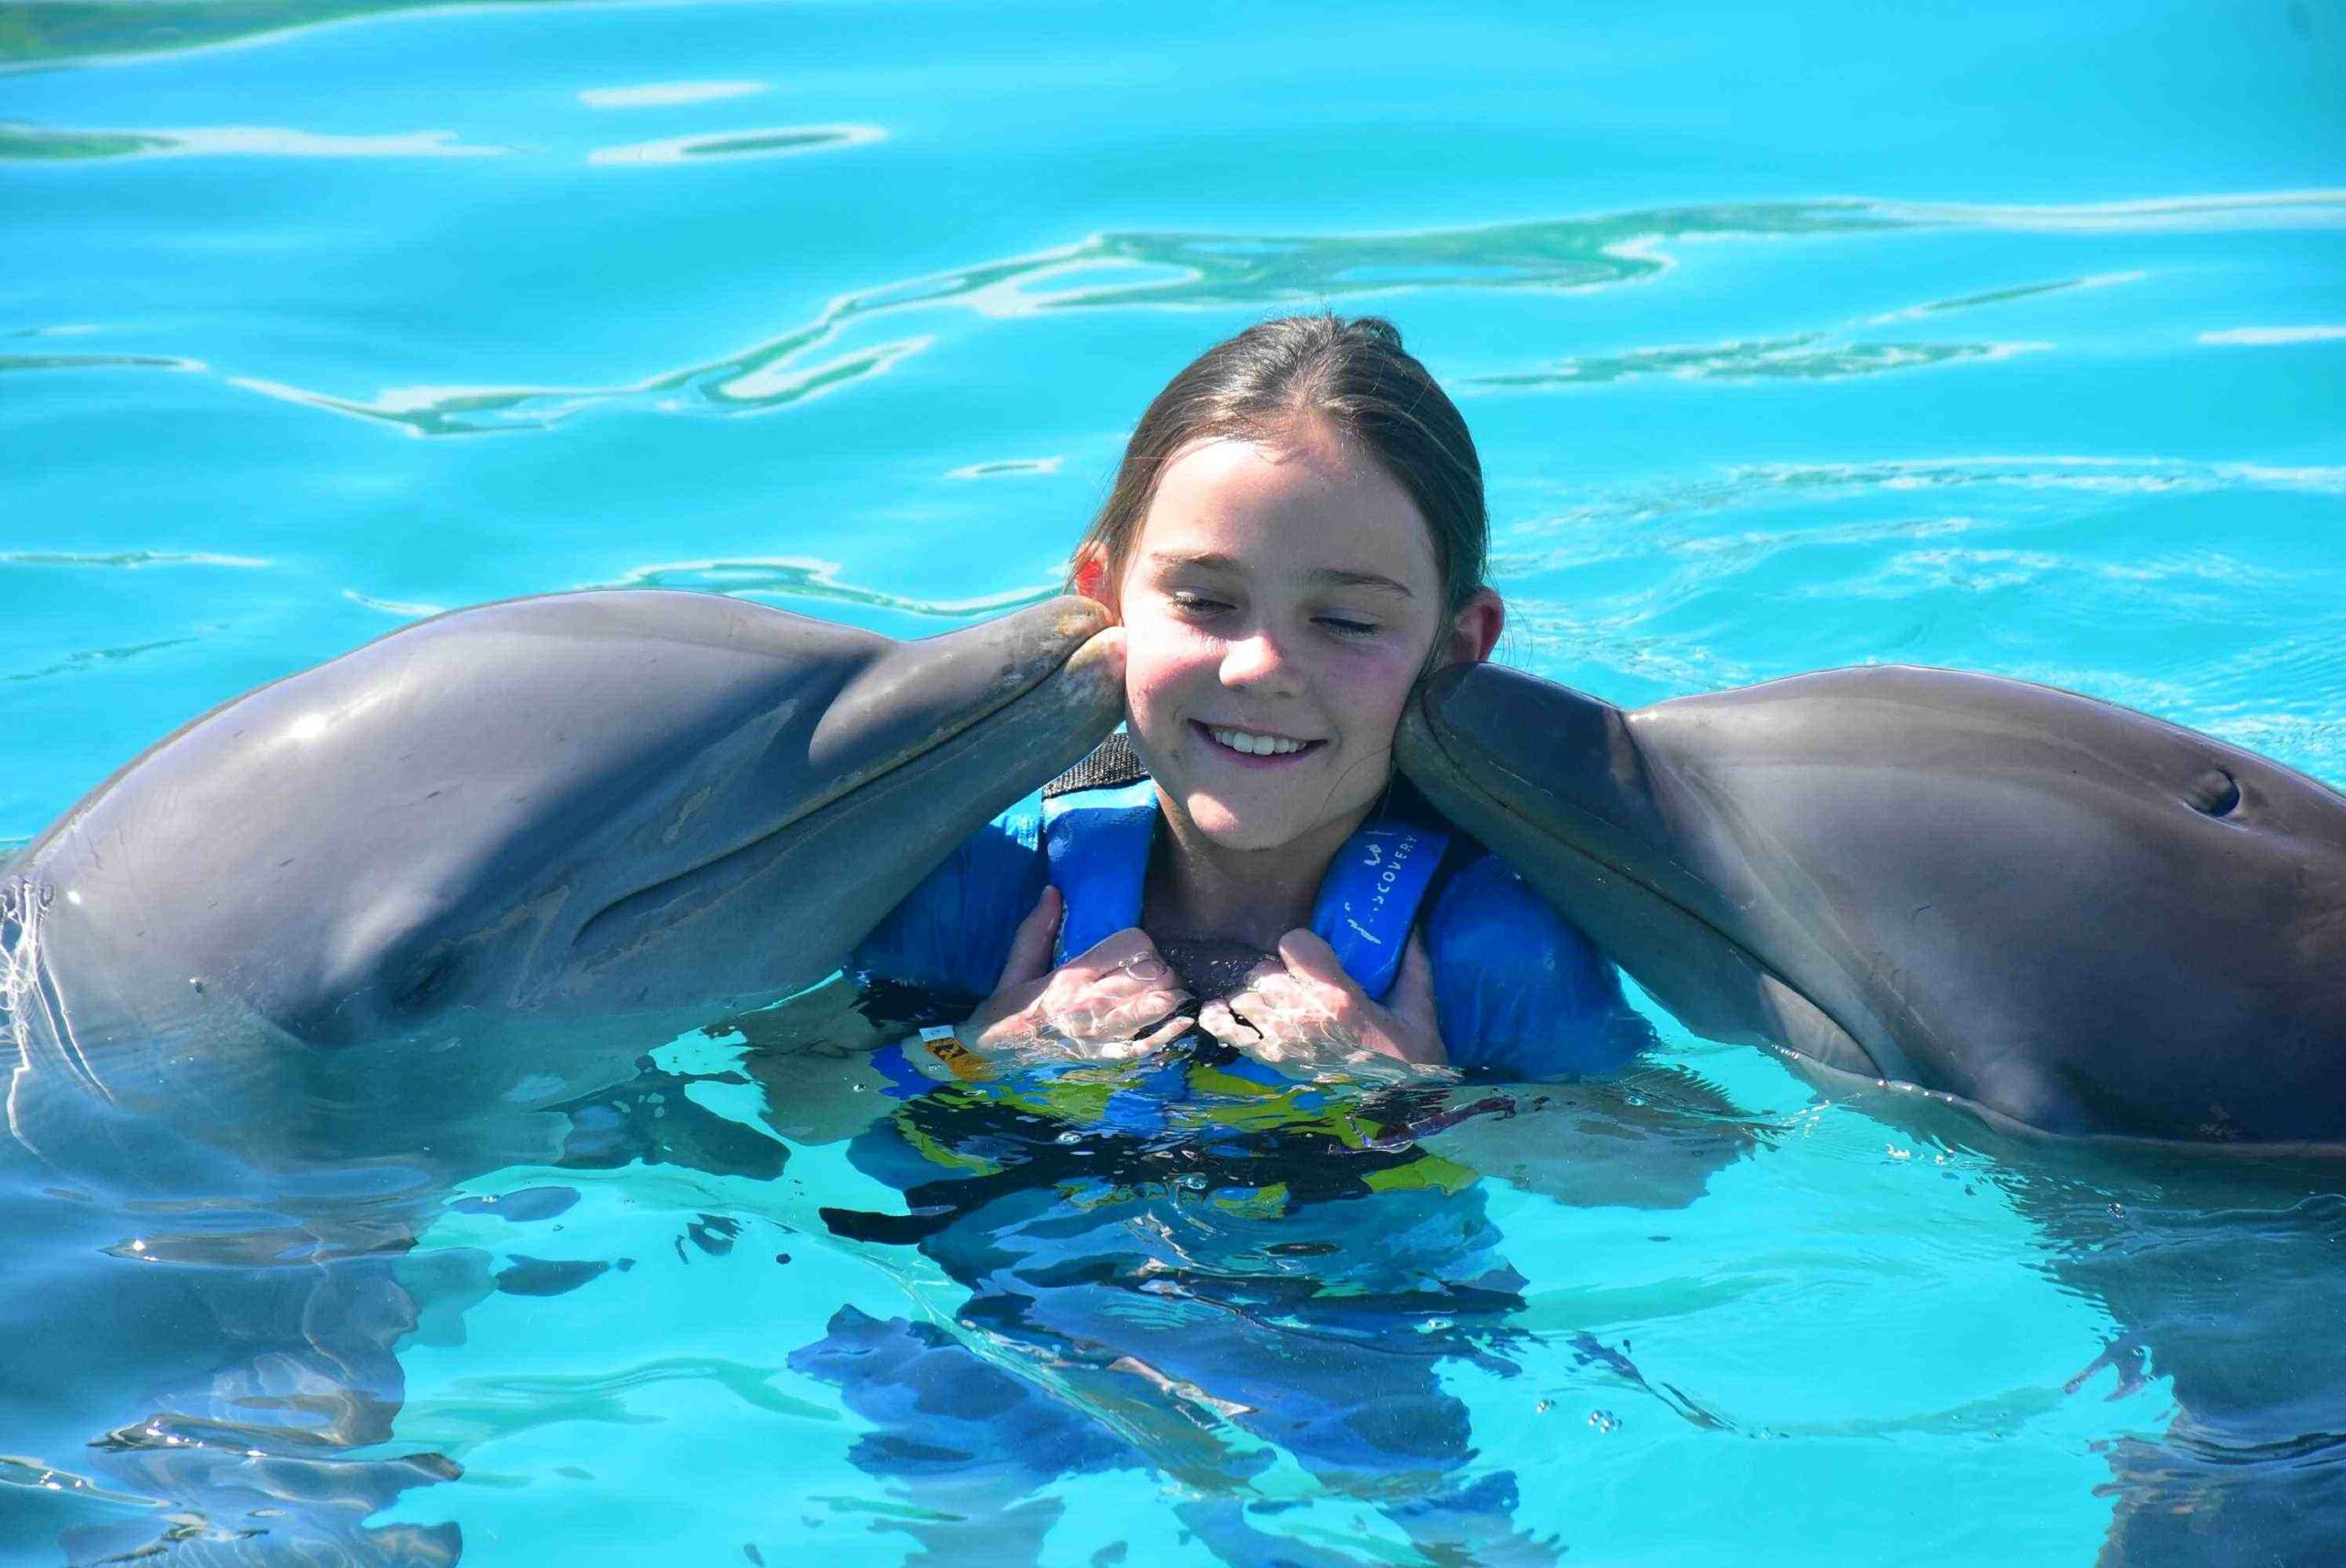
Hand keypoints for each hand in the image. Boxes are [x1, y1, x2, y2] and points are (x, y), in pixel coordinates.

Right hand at [926, 887, 1192, 1074]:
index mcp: (1071, 976)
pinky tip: (1181, 1023)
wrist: (992, 1052)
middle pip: (1150, 976)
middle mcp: (1088, 1004)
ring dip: (1171, 997)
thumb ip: (1038, 927)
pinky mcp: (1101, 1057)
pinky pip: (1142, 1046)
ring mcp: (1097, 1034)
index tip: (1142, 948)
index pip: (1131, 947)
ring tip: (1175, 991)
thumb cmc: (1007, 1003)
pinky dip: (1166, 1035)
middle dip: (1165, 970)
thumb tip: (1053, 889)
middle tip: (1163, 970)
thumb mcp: (1017, 962)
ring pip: (1152, 1008)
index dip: (1144, 945)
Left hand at [1197, 929, 1455, 1084]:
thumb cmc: (1411, 1059)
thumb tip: (1412, 926)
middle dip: (1275, 970)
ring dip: (1252, 994)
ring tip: (1271, 1001)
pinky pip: (1228, 1032)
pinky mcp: (1271, 1062)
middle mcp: (1301, 1014)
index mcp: (1336, 995)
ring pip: (1242, 996)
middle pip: (1262, 969)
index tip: (1314, 955)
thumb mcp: (1419, 1009)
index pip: (1292, 942)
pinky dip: (1220, 1019)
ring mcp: (1281, 1040)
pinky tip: (1224, 1012)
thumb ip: (1414, 964)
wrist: (1400, 1110)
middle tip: (1295, 983)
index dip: (1301, 944)